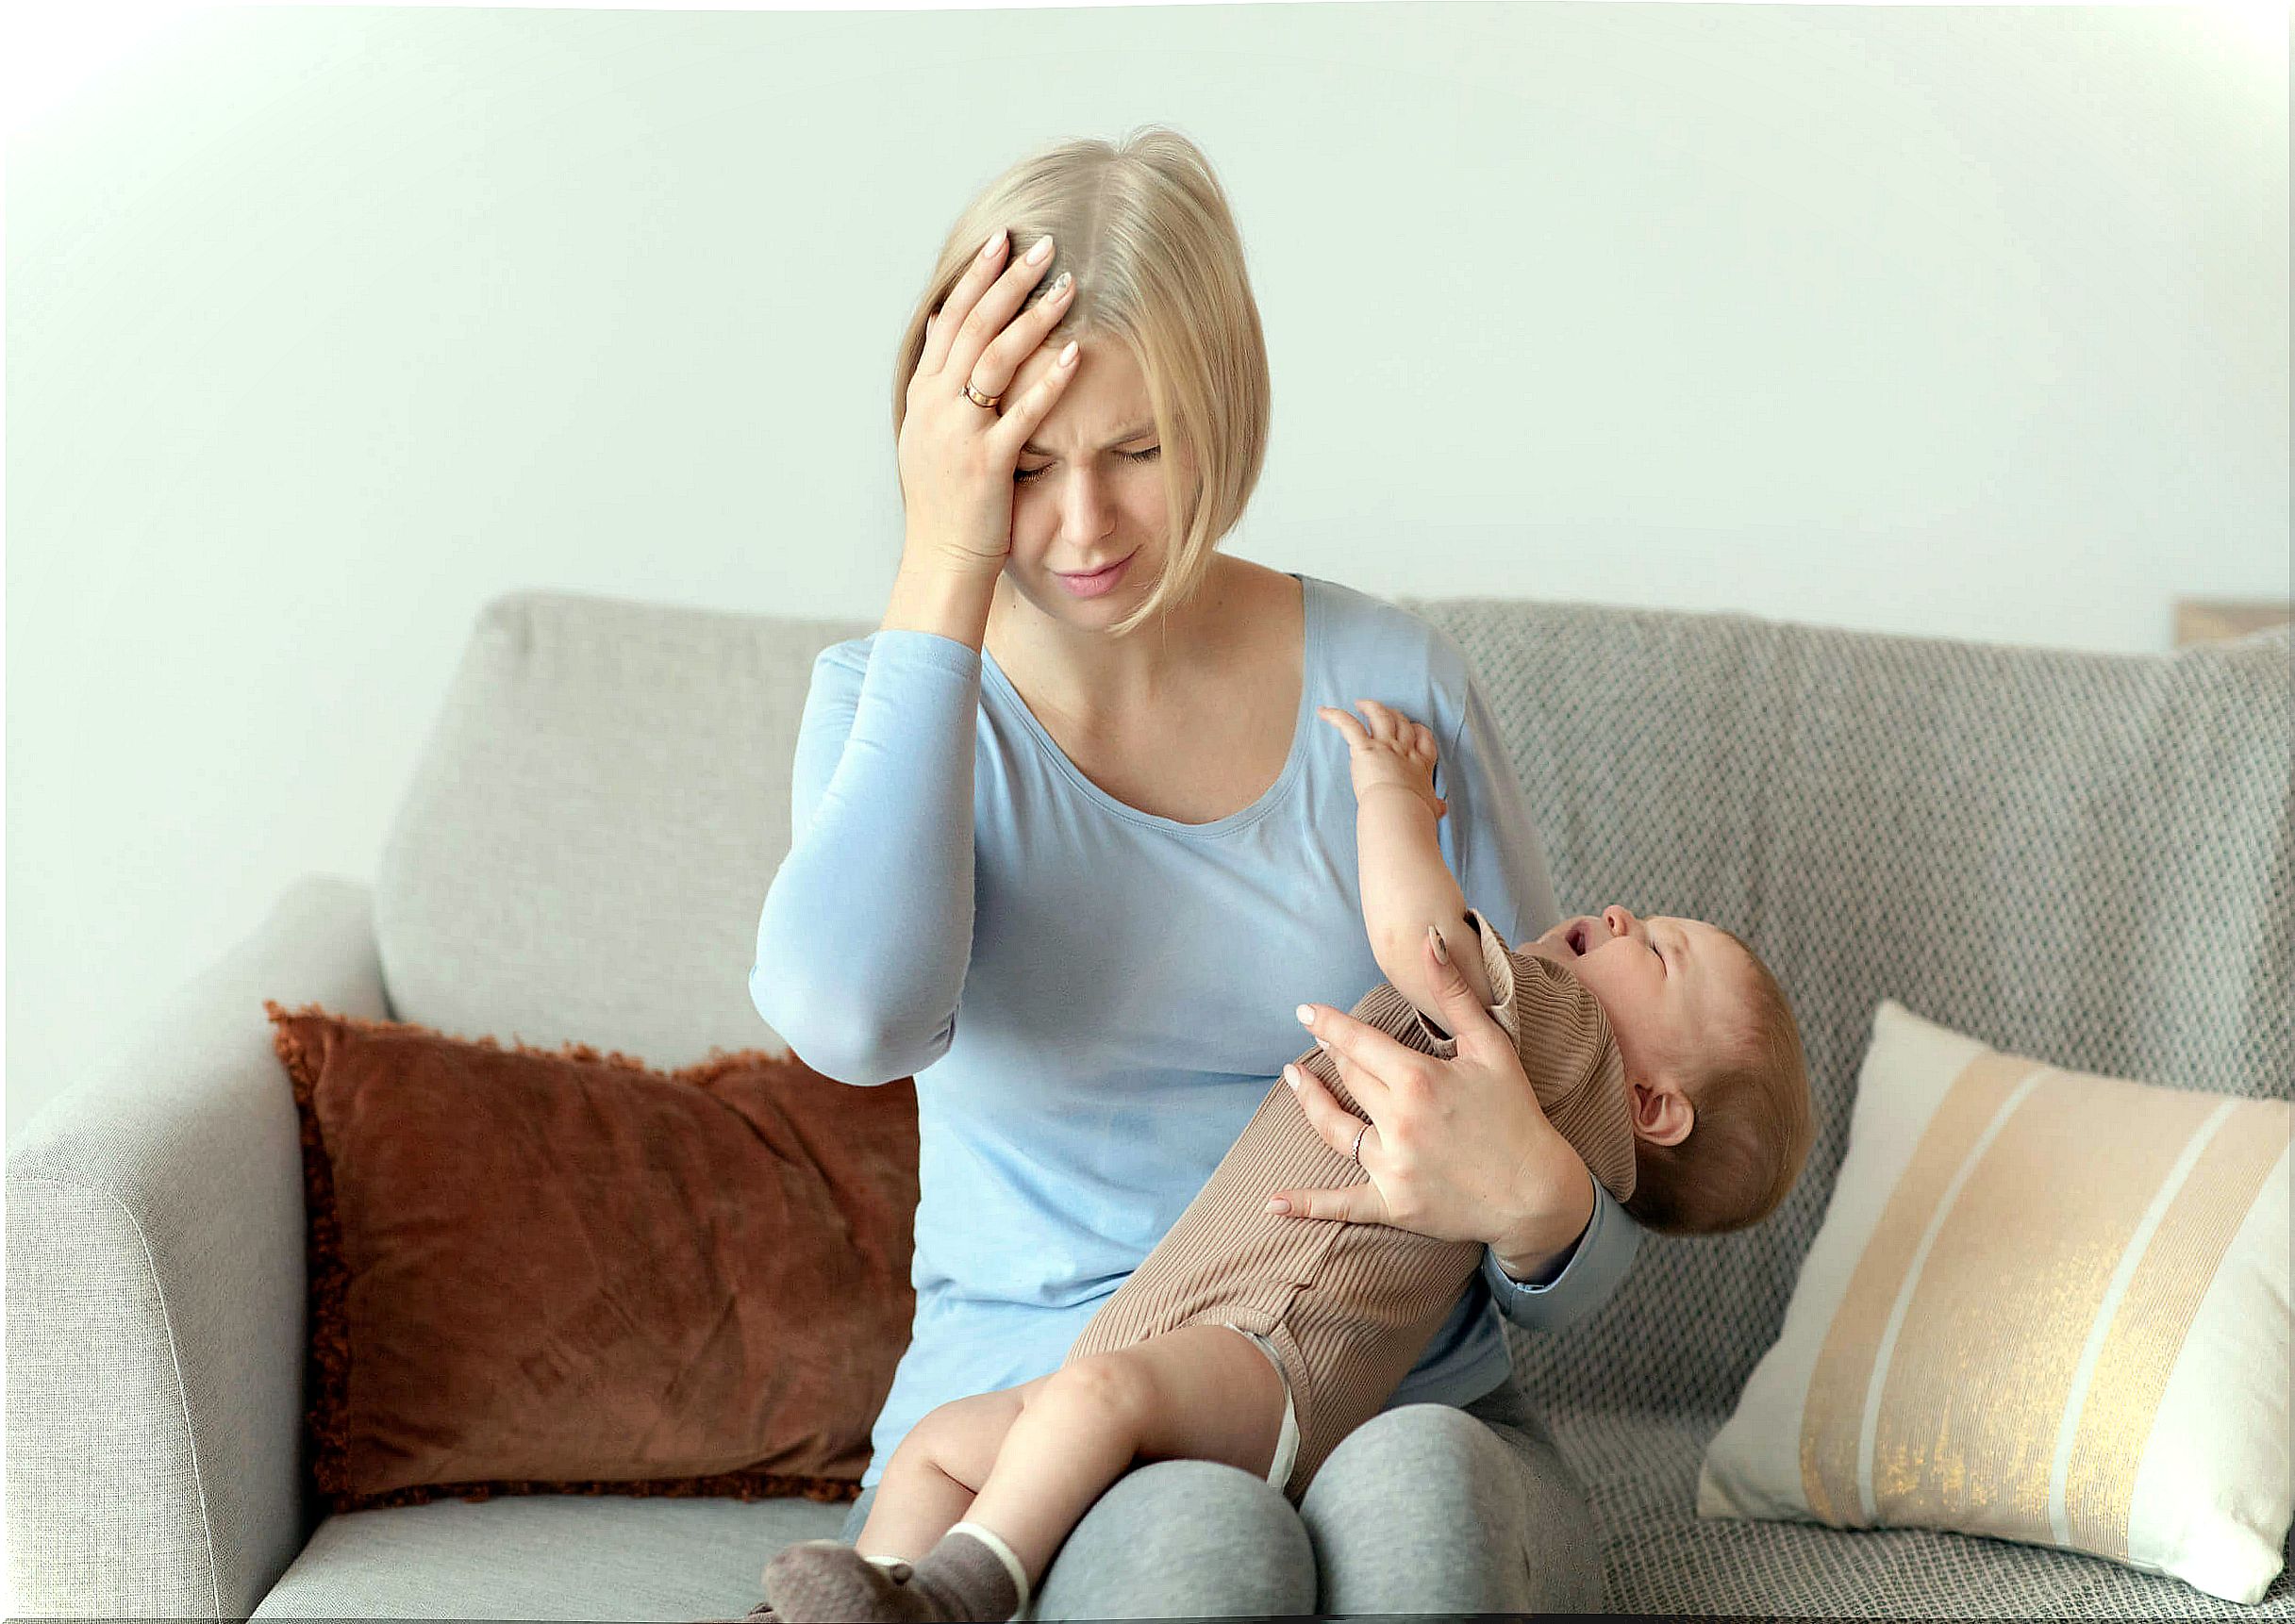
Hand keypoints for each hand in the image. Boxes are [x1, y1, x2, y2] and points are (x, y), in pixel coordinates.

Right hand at [897, 227, 1079, 577]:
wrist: (941, 559)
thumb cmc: (945, 500)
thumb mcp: (927, 431)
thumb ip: (935, 377)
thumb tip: (937, 320)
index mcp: (923, 394)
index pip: (948, 319)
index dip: (975, 277)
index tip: (1002, 242)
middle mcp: (934, 407)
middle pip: (973, 327)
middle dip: (1008, 282)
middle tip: (1043, 245)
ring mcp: (958, 434)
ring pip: (994, 359)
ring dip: (1032, 319)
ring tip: (1067, 286)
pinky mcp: (987, 464)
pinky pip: (1022, 414)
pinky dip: (1050, 381)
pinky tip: (1076, 354)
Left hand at [1266, 927, 1592, 1265]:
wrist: (1538, 1192)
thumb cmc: (1516, 1113)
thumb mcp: (1491, 1046)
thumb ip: (1454, 991)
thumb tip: (1430, 938)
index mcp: (1418, 1080)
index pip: (1357, 1043)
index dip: (1328, 1025)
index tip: (1305, 1012)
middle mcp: (1399, 1122)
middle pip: (1349, 1079)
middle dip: (1333, 1057)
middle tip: (1319, 1043)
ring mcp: (1394, 1166)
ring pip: (1334, 1128)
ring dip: (1309, 1102)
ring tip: (1295, 1079)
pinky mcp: (1394, 1204)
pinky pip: (1341, 1204)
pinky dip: (1306, 1205)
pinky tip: (1272, 1202)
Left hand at [1315, 699, 1446, 820]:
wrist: (1400, 812)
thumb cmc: (1414, 813)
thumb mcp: (1430, 807)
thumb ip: (1434, 805)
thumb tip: (1441, 808)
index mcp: (1420, 764)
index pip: (1424, 738)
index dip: (1418, 730)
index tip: (1414, 727)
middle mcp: (1404, 750)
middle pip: (1402, 723)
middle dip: (1394, 715)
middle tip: (1386, 711)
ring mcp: (1385, 746)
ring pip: (1380, 716)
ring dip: (1370, 707)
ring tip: (1360, 703)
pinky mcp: (1365, 748)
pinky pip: (1349, 725)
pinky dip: (1335, 716)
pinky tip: (1324, 712)